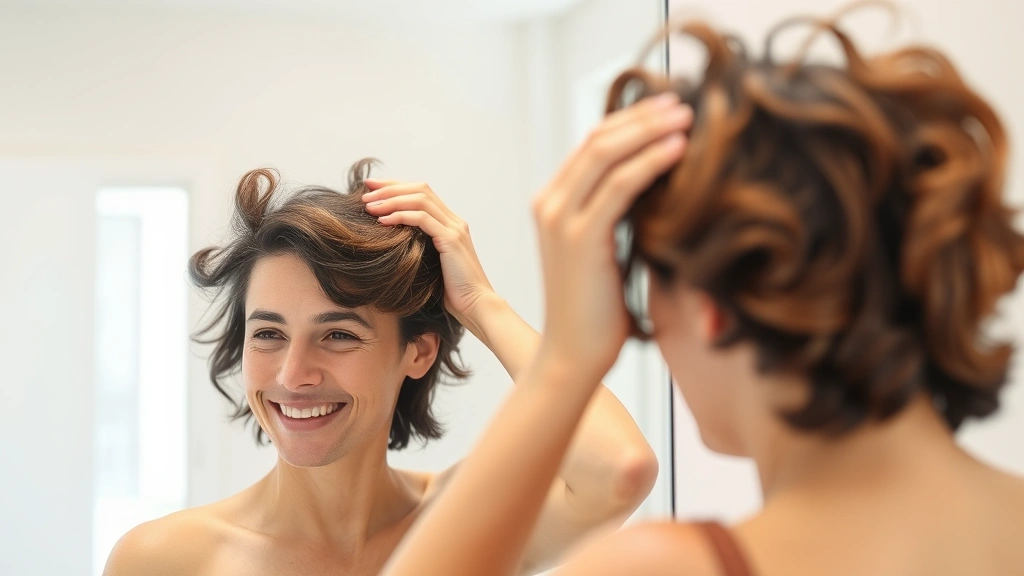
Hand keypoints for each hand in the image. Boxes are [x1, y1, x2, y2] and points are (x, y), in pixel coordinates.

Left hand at [362, 180, 495, 330]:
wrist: (476, 306)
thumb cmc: (453, 293)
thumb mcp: (433, 265)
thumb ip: (420, 249)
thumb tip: (393, 246)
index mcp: (451, 224)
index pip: (422, 192)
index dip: (396, 186)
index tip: (372, 189)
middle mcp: (454, 221)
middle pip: (420, 189)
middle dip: (390, 188)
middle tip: (365, 192)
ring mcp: (454, 229)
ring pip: (420, 200)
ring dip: (391, 200)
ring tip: (369, 206)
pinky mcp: (451, 240)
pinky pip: (422, 219)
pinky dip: (400, 216)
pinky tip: (382, 221)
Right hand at [532, 93, 691, 376]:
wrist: (574, 354)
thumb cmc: (597, 311)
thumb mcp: (606, 251)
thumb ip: (618, 215)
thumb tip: (659, 185)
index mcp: (553, 203)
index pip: (592, 143)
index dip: (632, 119)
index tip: (669, 108)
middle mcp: (550, 203)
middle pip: (598, 138)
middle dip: (644, 115)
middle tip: (684, 101)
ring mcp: (560, 218)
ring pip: (607, 153)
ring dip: (650, 129)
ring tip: (688, 117)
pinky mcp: (580, 237)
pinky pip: (619, 185)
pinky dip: (650, 161)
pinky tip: (679, 149)